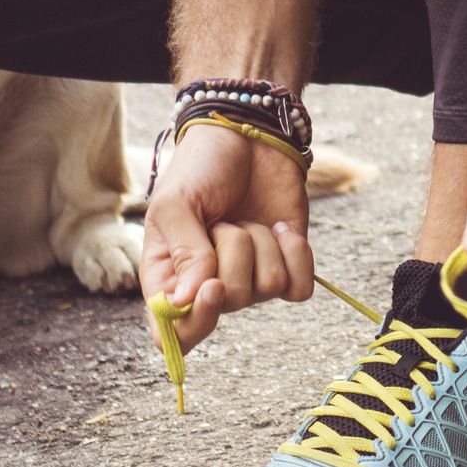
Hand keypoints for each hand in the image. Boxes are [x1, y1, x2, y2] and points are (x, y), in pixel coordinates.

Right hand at [141, 121, 313, 356]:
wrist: (246, 135)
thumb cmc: (200, 167)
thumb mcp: (177, 203)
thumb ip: (185, 254)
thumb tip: (188, 302)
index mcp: (167, 276)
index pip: (172, 332)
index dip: (195, 321)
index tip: (214, 288)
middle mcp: (207, 286)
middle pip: (230, 302)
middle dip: (233, 251)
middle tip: (222, 221)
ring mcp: (249, 278)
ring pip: (266, 289)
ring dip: (261, 243)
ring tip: (245, 217)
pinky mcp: (285, 267)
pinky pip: (299, 287)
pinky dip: (295, 253)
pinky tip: (279, 228)